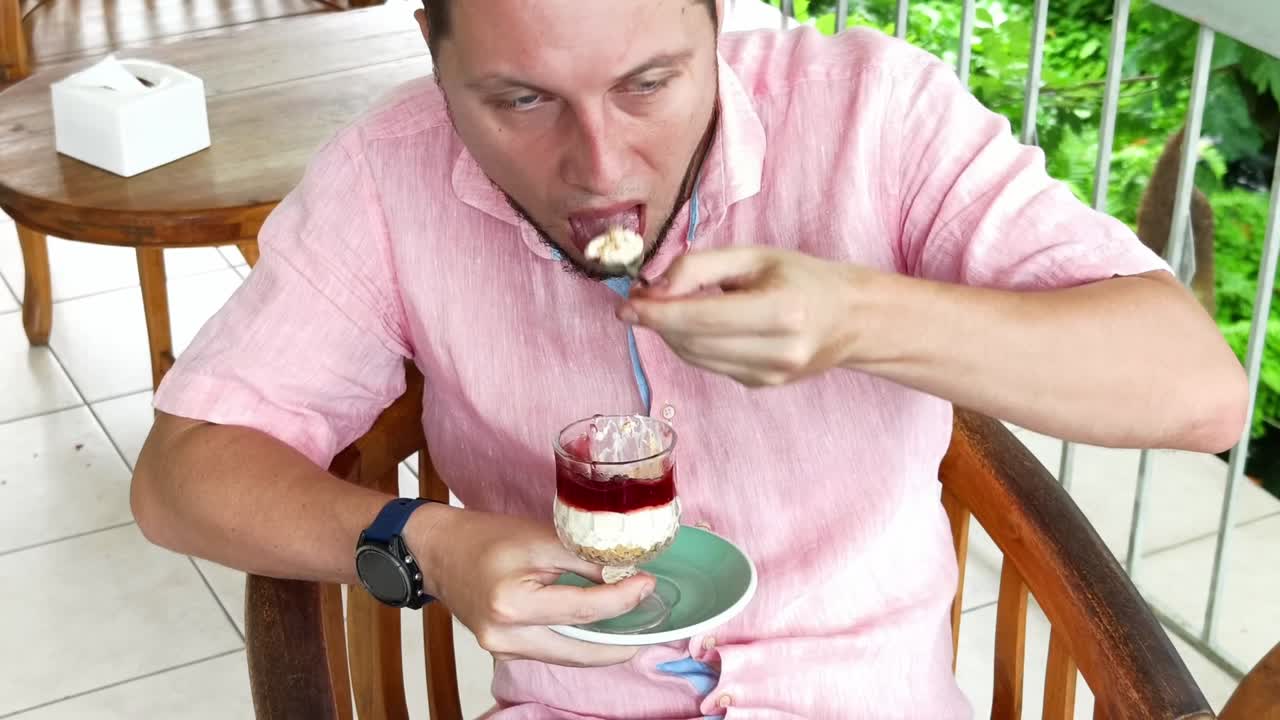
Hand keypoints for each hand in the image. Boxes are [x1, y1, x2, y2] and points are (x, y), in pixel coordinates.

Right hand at [407, 505, 655, 666]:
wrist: (439, 551)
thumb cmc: (486, 537)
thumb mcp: (540, 538)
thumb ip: (584, 558)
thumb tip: (626, 574)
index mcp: (513, 605)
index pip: (583, 610)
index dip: (622, 599)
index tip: (647, 584)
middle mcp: (507, 638)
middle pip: (579, 649)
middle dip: (618, 641)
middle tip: (650, 624)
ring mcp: (504, 650)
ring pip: (567, 655)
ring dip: (601, 644)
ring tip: (631, 625)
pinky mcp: (505, 651)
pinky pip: (552, 650)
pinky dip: (577, 640)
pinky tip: (598, 627)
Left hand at [618, 247, 869, 386]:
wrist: (850, 318)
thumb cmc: (802, 278)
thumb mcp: (754, 256)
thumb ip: (700, 267)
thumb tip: (654, 288)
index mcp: (781, 312)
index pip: (701, 319)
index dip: (657, 314)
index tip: (626, 304)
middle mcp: (777, 351)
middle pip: (692, 341)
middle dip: (658, 321)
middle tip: (639, 298)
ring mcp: (768, 375)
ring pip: (694, 357)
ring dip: (670, 333)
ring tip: (664, 307)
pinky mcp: (760, 385)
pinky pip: (708, 364)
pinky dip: (691, 343)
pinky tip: (695, 324)